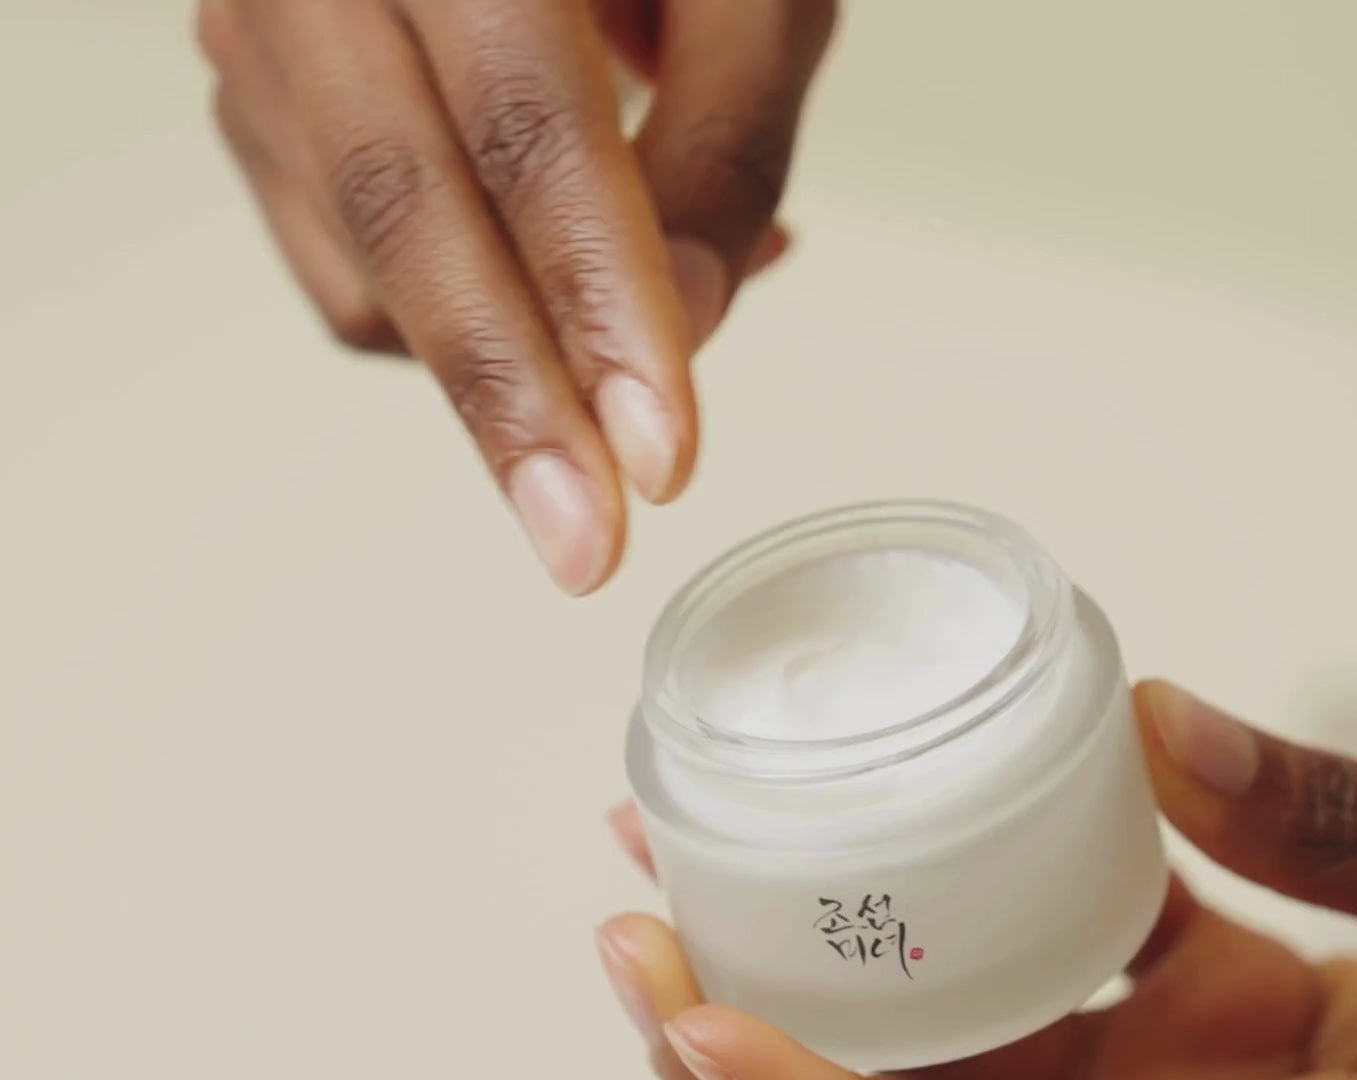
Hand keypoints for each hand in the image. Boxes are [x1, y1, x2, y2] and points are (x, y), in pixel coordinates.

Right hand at [198, 0, 834, 592]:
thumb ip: (728, 136)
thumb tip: (695, 322)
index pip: (525, 126)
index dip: (600, 302)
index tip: (659, 452)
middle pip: (405, 208)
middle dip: (511, 397)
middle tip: (587, 541)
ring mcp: (256, 31)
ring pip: (367, 260)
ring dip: (506, 361)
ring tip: (646, 358)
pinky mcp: (255, 102)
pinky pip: (345, 266)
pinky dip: (457, 321)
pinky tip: (559, 299)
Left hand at [598, 681, 1356, 1078]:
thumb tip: (1161, 712)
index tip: (689, 1008)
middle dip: (774, 1021)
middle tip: (633, 917)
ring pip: (980, 1036)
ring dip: (842, 955)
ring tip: (701, 859)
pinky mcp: (1224, 1023)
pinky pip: (1071, 969)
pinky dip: (975, 900)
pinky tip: (898, 815)